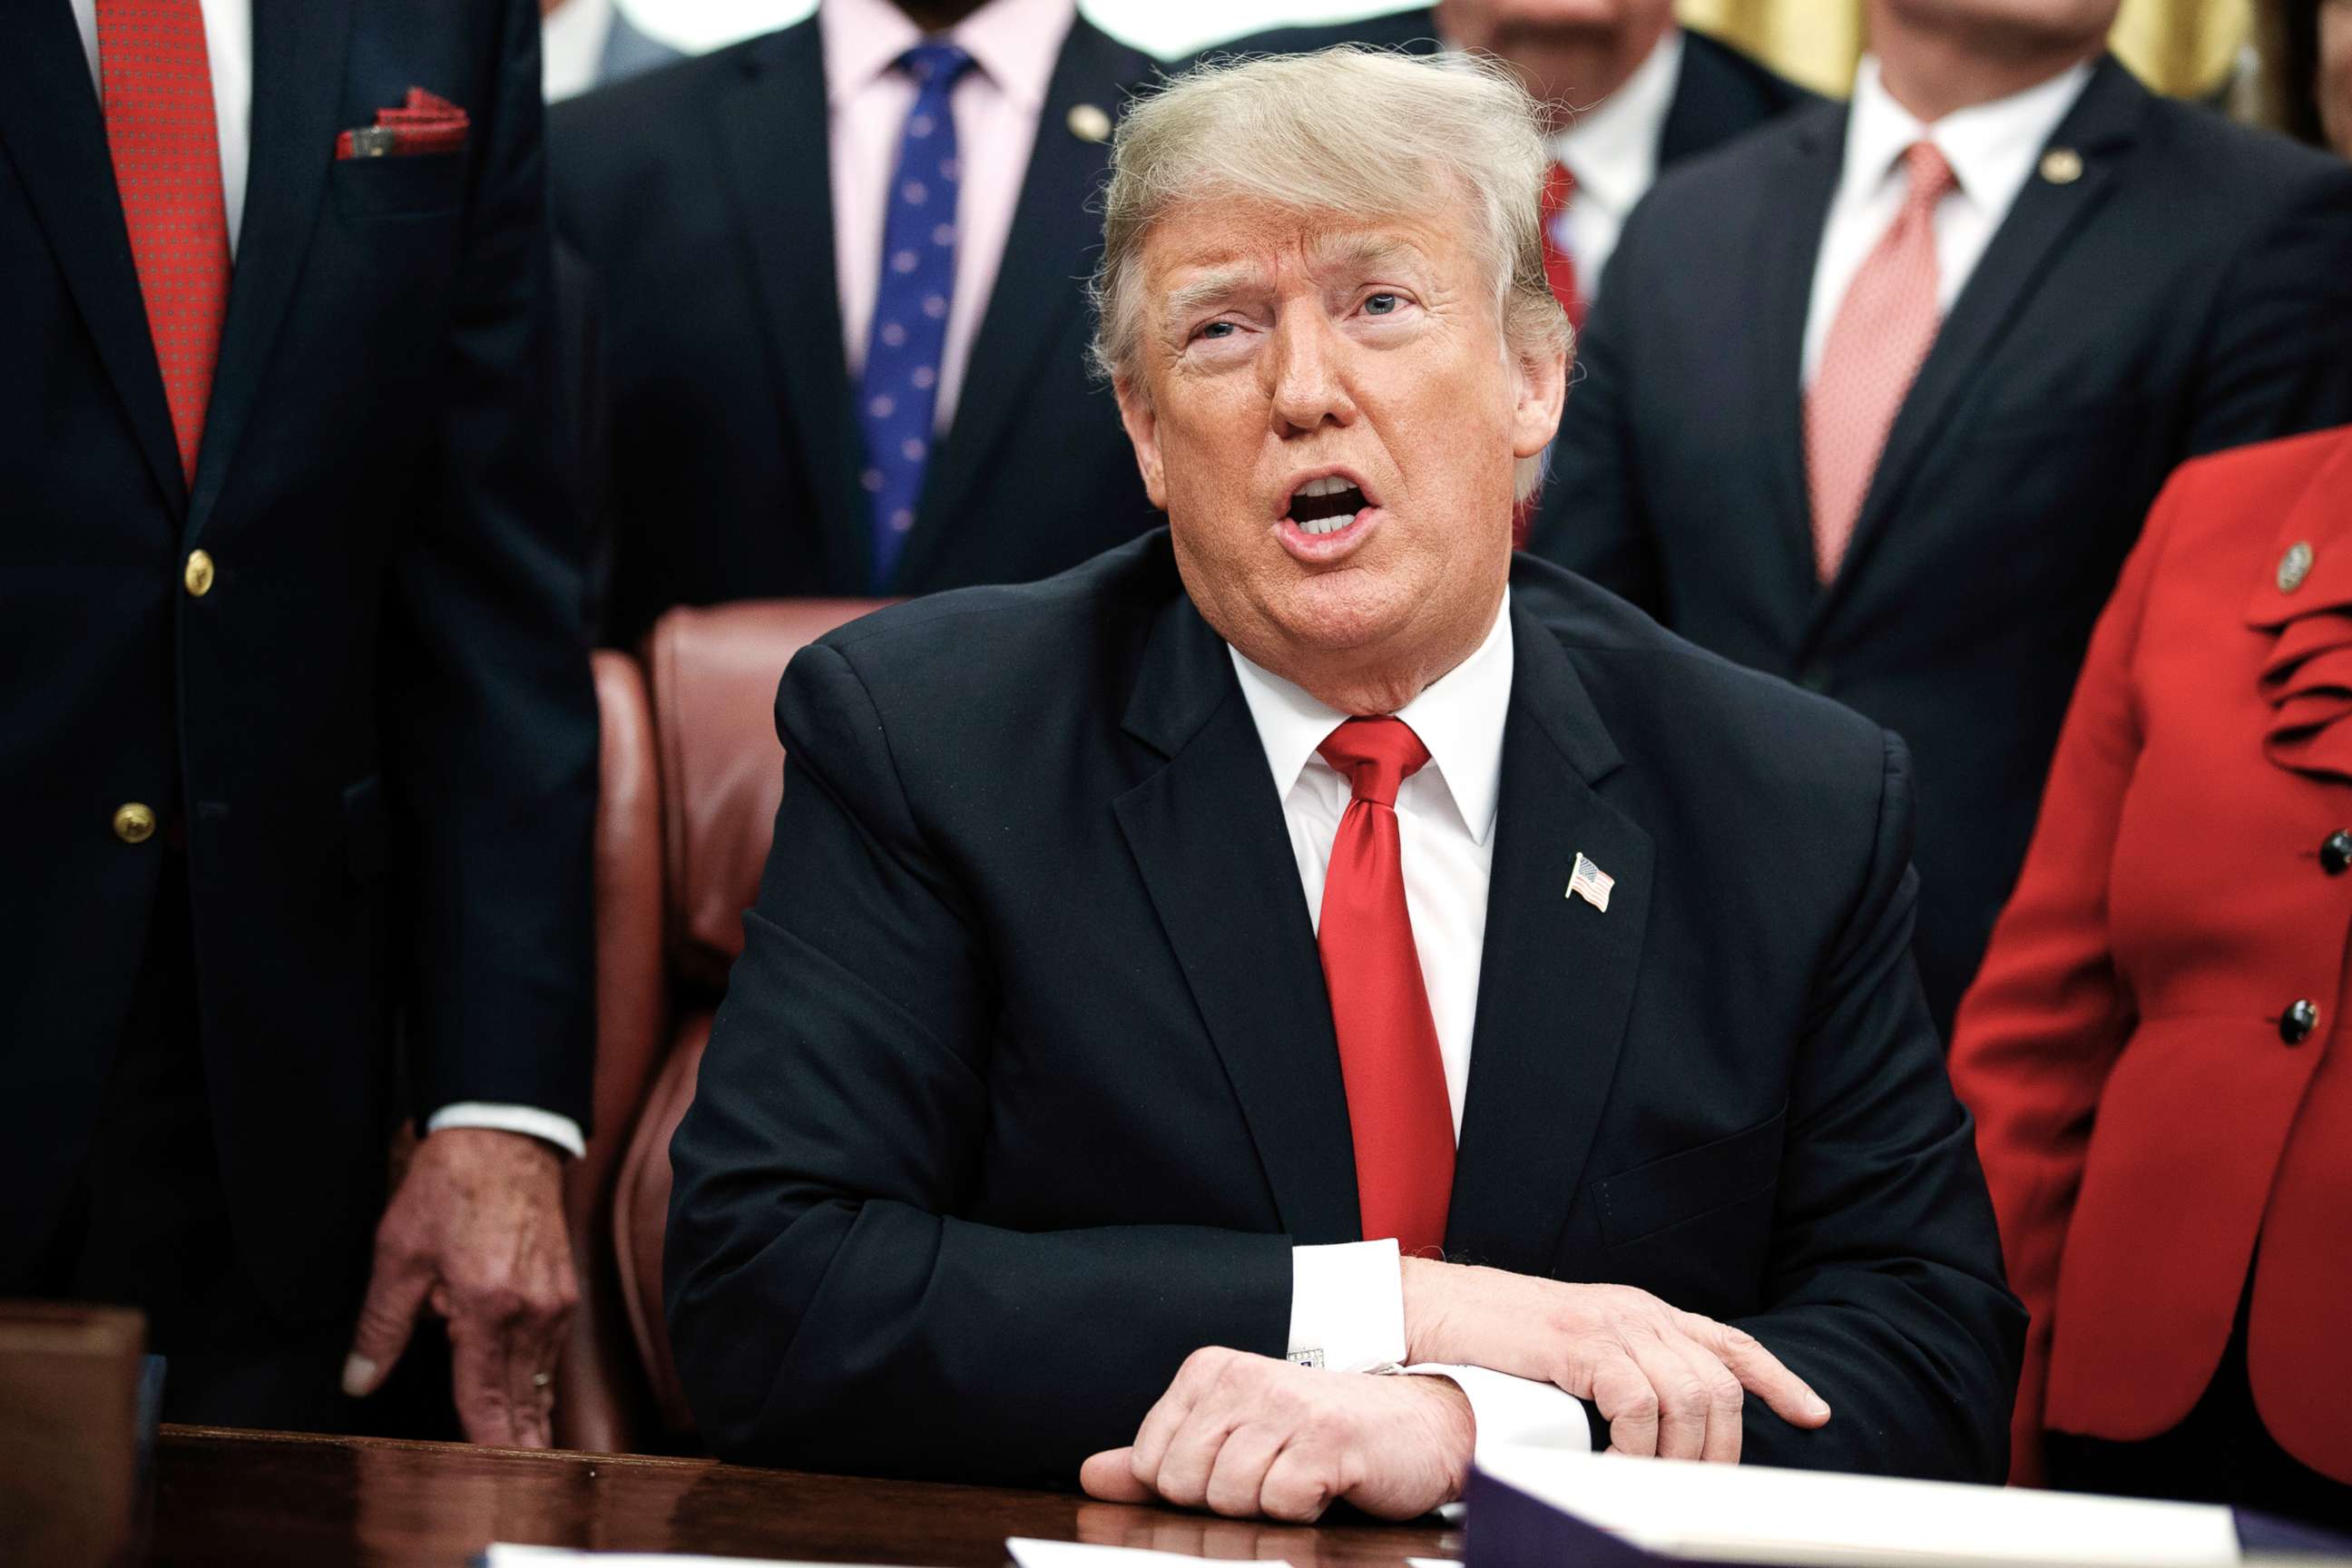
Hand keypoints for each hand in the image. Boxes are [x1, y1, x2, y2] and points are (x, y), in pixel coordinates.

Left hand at [343, 1127, 577, 1446]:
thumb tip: (359, 1382)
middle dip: (520, 1442)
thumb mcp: (397, 1254)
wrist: (505, 1136)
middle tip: (519, 1479)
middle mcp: (531, 1311)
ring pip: (540, 1376)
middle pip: (523, 1398)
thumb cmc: (449, 1188)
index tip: (491, 1473)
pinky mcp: (564, 1287)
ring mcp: (555, 1300)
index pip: (484, 1397)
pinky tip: (531, 1394)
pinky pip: (550, 1348)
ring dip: (530, 1413)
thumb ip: (381, 1327)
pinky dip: (538, 1378)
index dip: (487, 1442)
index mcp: (486, 1308)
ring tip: (530, 1450)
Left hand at [1080, 1348, 1472, 1522]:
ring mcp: (1284, 1406)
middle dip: (1228, 1500)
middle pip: (1185, 1485)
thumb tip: (1091, 1475)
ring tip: (1301, 1474)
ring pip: (1230, 1498)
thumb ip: (1159, 1457)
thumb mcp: (1233, 1437)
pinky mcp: (1326, 1439)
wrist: (1418, 1425)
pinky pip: (1281, 1505)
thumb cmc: (1320, 1435)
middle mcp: (1242, 1378)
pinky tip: (1328, 1482)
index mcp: (1209, 1371)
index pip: (1152, 1464)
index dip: (1193, 1486)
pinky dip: (1305, 1511)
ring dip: (1269, 1505)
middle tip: (1274, 1472)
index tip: (1239, 1464)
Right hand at [1401, 1259, 1828, 1461]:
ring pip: (1688, 1398)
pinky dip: (1635, 1446)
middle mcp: (1638, 1312)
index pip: (1729, 1343)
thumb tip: (1659, 1427)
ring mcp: (1611, 1322)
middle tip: (1692, 1491)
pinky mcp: (1580, 1341)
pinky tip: (1613, 1463)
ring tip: (1647, 1486)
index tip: (1813, 1413)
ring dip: (1677, 1458)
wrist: (1435, 1309)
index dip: (1778, 1378)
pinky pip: (1638, 1403)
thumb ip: (1622, 1371)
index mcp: (1643, 1313)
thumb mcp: (1576, 1348)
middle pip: (1719, 1384)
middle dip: (1719, 1449)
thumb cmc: (1496, 1340)